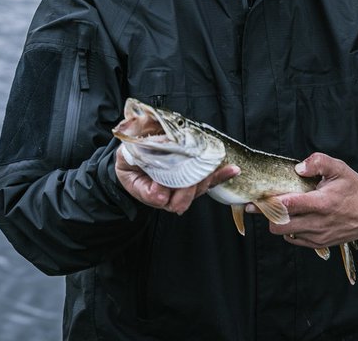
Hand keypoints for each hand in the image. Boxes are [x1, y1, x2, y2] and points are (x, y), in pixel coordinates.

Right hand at [115, 145, 238, 214]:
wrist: (136, 158)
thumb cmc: (130, 159)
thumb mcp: (125, 158)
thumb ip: (131, 163)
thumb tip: (156, 190)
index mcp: (148, 191)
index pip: (156, 198)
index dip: (158, 193)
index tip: (157, 185)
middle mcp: (167, 195)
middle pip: (181, 200)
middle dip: (187, 188)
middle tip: (190, 175)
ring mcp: (182, 189)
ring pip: (196, 192)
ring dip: (206, 180)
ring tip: (216, 167)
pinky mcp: (195, 181)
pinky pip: (209, 182)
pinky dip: (220, 175)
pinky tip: (231, 169)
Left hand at [248, 153, 357, 248]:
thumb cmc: (355, 190)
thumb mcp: (340, 169)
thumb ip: (318, 162)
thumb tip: (298, 168)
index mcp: (322, 203)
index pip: (288, 205)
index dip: (270, 202)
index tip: (257, 198)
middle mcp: (318, 223)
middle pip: (279, 224)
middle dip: (270, 214)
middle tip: (267, 203)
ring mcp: (318, 236)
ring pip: (284, 233)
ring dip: (279, 222)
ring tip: (283, 209)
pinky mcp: (319, 244)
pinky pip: (294, 240)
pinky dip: (290, 230)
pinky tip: (296, 218)